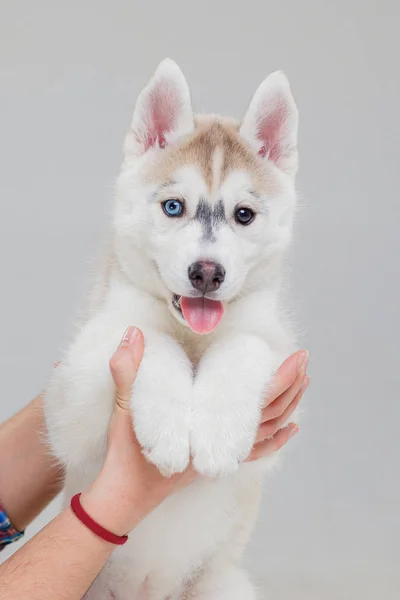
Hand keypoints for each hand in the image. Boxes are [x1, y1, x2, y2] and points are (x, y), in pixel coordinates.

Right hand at [81, 328, 308, 535]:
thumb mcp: (124, 409)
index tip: (297, 356)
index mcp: (212, 429)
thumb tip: (132, 334)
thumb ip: (127, 371)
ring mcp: (224, 455)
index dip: (282, 378)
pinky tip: (289, 431)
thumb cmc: (127, 458)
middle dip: (291, 385)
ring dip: (288, 406)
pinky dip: (277, 440)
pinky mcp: (217, 461)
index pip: (258, 401)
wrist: (125, 498)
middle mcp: (225, 445)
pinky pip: (256, 451)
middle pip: (271, 414)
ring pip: (268, 431)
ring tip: (302, 383)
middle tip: (303, 359)